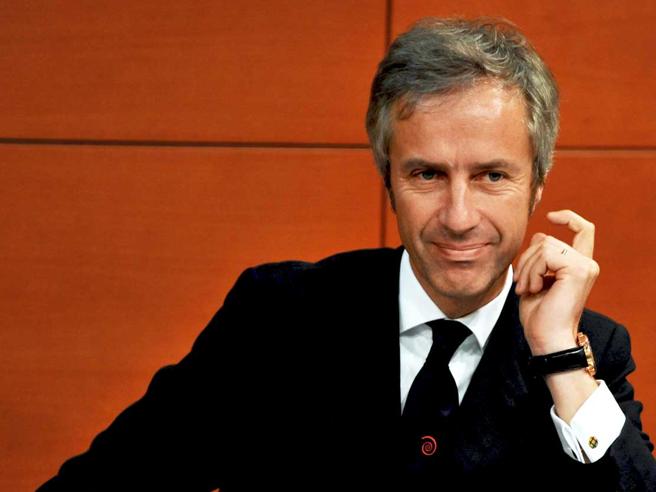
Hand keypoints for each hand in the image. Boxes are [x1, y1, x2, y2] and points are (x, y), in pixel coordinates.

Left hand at [514, 210, 599, 354]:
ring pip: (543, 245)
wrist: (546, 339)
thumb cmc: (539, 316)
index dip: (568, 217)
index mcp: (578, 266)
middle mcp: (586, 264)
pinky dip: (532, 271)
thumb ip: (540, 257)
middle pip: (546, 239)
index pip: (583, 230)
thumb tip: (539, 234)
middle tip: (523, 286)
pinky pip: (545, 254)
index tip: (551, 215)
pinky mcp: (578, 270)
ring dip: (527, 268)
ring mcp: (584, 266)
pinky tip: (534, 289)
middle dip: (526, 260)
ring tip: (528, 290)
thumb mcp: (535, 279)